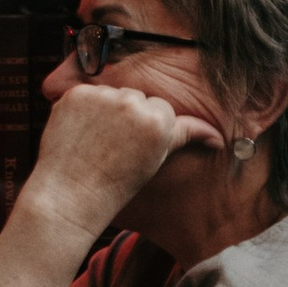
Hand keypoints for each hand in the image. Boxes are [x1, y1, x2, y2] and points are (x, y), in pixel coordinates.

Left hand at [22, 79, 215, 239]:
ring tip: (97, 141)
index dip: (149, 130)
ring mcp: (102, 97)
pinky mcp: (76, 95)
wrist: (70, 193)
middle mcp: (132, 103)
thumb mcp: (156, 160)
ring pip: (113, 93)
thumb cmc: (116, 183)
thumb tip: (217, 137)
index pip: (162, 109)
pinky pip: (87, 94)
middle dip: (130, 116)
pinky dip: (83, 109)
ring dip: (107, 109)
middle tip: (115, 146)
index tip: (136, 148)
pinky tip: (80, 133)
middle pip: (138, 98)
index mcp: (159, 120)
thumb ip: (184, 136)